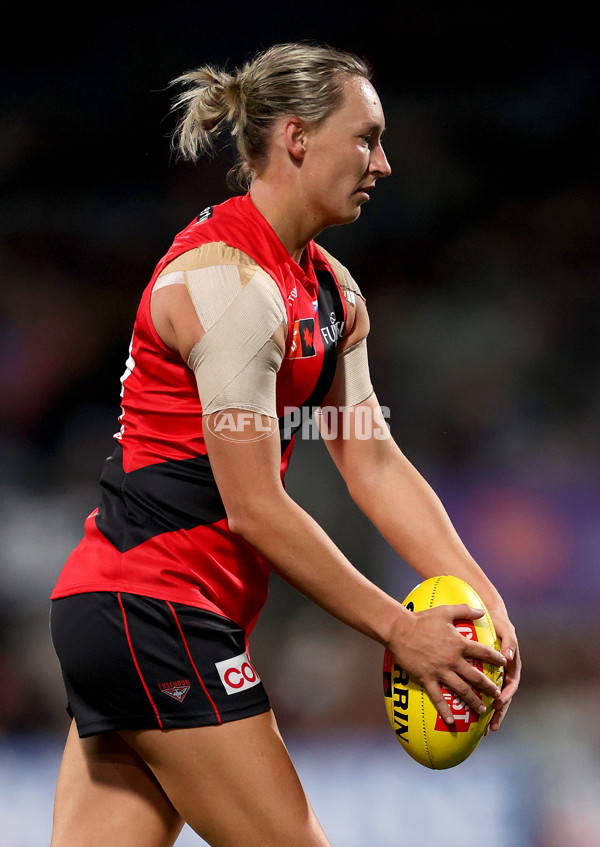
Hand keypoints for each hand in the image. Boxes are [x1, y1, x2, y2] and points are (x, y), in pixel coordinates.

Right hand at [390, 604, 506, 726]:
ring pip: (462, 690)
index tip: (504, 664)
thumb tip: (481, 610)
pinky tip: (452, 722)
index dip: (496, 658)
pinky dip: (445, 711)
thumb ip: (465, 609)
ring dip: (474, 701)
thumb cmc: (422, 619)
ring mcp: (440, 671)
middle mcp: (453, 660)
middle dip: (489, 687)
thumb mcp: (446, 611)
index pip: (483, 652)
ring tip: (482, 709)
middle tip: (497, 694)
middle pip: (476, 677)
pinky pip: (438, 698)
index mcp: (459, 644)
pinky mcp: (427, 679)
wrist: (400, 630)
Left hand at [486, 606, 520, 731]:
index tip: (498, 703)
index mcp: (511, 665)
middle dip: (498, 713)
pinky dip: (475, 700)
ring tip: (481, 729)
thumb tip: (507, 658)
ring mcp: (493, 674)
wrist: (489, 615)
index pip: (511, 685)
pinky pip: (479, 689)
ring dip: (488, 713)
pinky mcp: (482, 673)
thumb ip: (509, 642)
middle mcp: (503, 673)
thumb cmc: (498, 622)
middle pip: (503, 697)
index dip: (506, 696)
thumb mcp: (506, 629)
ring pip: (492, 697)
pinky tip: (467, 710)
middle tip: (491, 727)